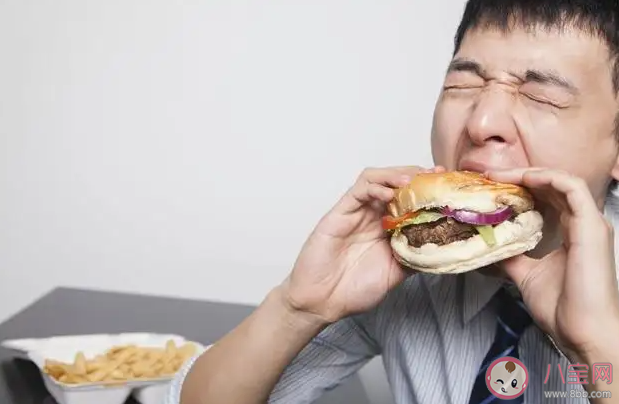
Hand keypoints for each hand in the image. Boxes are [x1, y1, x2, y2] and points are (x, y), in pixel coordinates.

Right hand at [281, 165, 444, 323]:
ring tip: (413, 181)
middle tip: (434, 175)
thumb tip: (442, 249)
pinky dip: (376, 185)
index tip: (446, 186)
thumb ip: (415, 259)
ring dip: (396, 174)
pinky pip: (359, 190)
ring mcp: (357, 212)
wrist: (322, 302)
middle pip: (395, 182)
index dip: (427, 190)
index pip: (409, 199)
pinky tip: (390, 193)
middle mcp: (372, 216)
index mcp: (386, 228)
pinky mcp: (340, 212)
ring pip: (377, 179)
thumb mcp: (395, 274)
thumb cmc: (353, 291)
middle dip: (416, 176)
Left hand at [486, 168, 618, 360]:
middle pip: (551, 187)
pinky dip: (546, 178)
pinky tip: (523, 179)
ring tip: (500, 176)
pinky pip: (572, 187)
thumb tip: (490, 247)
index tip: (489, 188)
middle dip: (519, 178)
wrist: (582, 332)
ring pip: (561, 181)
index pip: (546, 199)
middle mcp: (582, 224)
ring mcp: (589, 223)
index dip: (519, 189)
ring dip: (529, 174)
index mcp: (571, 234)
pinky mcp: (592, 225)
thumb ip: (512, 257)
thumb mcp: (527, 275)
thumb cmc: (563, 309)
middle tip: (488, 177)